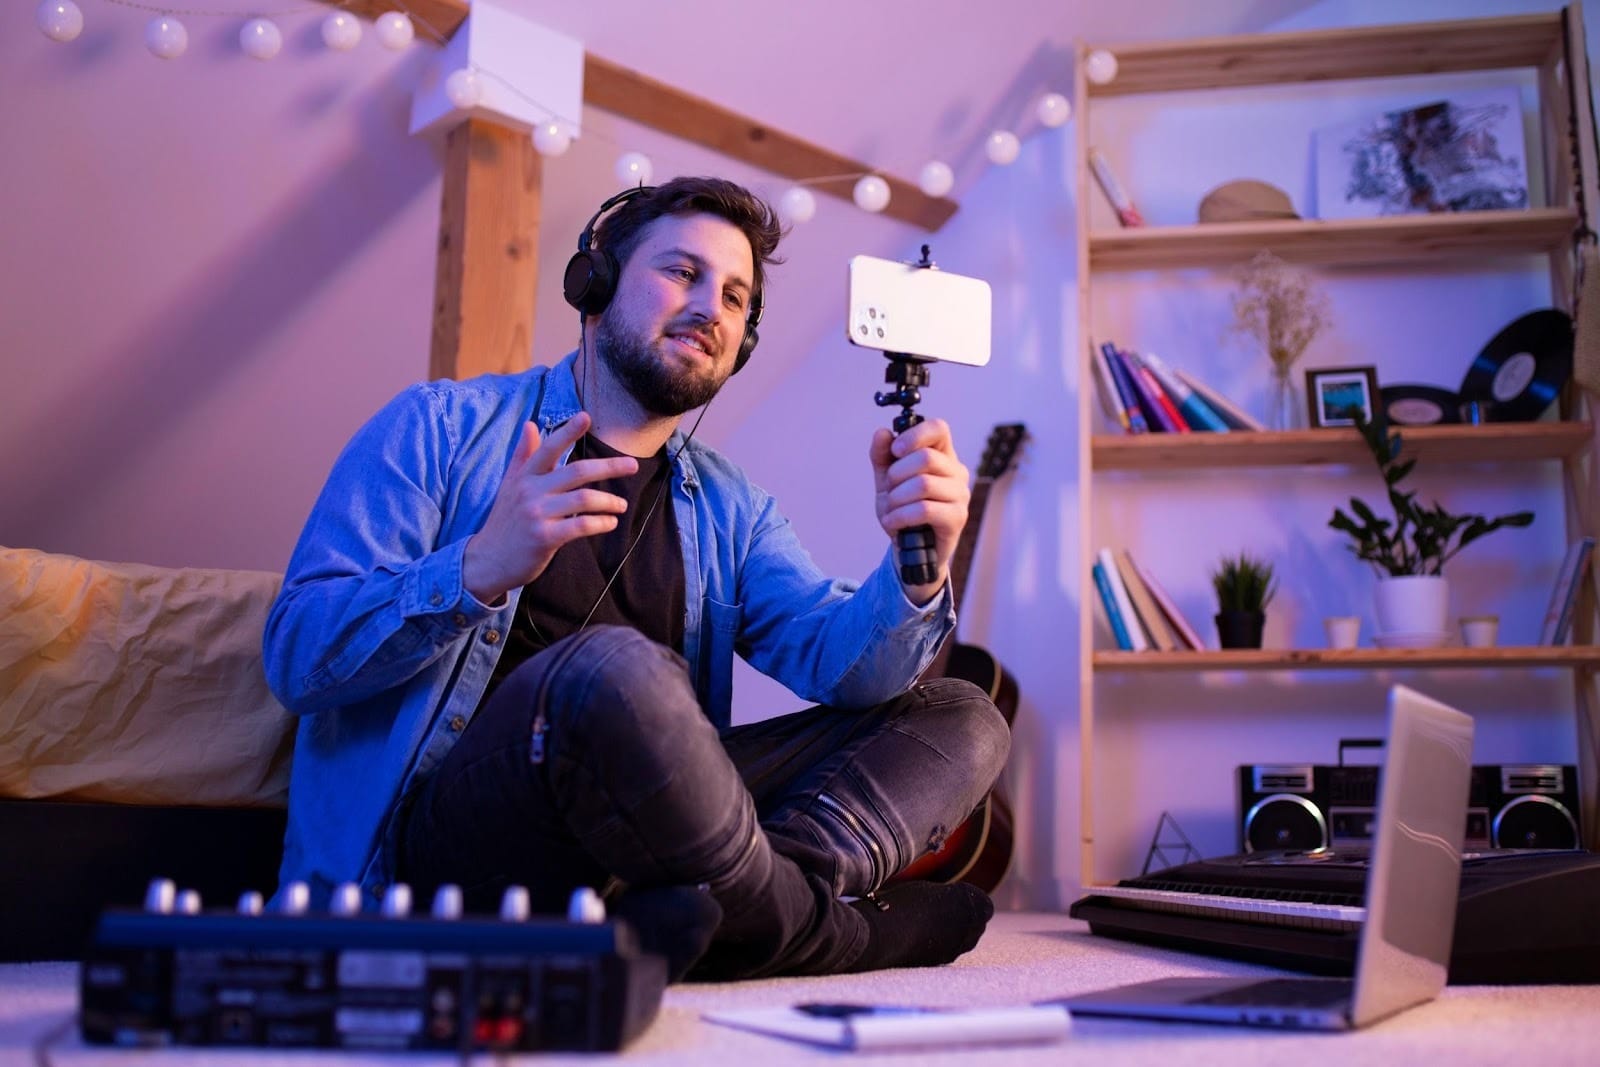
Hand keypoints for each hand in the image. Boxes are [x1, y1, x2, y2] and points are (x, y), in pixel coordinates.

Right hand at [462, 413, 638, 603]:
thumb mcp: (510, 485)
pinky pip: (580, 525)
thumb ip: (523, 455)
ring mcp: (537, 514)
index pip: (549, 448)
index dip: (567, 431)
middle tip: (633, 466)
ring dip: (609, 501)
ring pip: (583, 499)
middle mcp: (530, 491)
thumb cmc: (505, 521)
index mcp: (525, 476)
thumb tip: (530, 424)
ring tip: (621, 505)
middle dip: (609, 467)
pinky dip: (600, 523)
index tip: (586, 416)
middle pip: (577, 472)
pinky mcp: (544, 538)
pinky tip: (610, 523)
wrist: (488, 559)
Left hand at [869, 418, 969, 600]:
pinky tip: (892, 522)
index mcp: (943, 455)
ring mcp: (961, 495)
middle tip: (889, 490)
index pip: (939, 428)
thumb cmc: (903, 509)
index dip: (914, 434)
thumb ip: (882, 456)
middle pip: (926, 458)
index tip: (895, 450)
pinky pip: (924, 509)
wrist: (910, 548)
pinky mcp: (957, 518)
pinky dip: (901, 516)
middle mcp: (957, 472)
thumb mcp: (886, 481)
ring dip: (896, 498)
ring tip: (890, 509)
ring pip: (923, 484)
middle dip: (897, 474)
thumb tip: (882, 433)